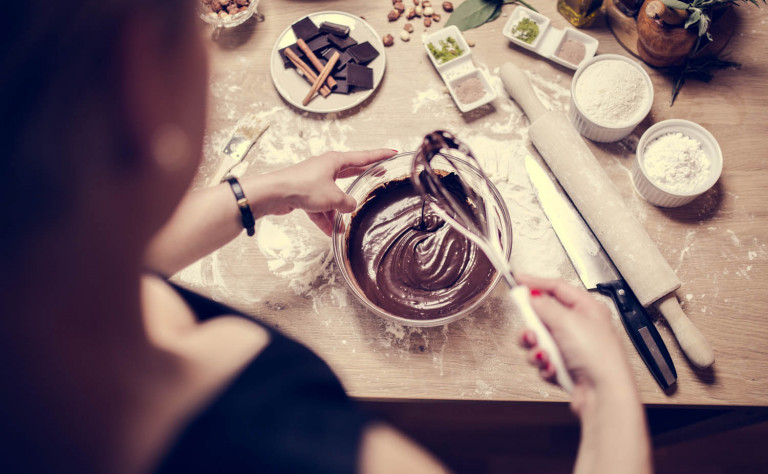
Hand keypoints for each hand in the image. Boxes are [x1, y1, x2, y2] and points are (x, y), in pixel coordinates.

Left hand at [261, 149, 396, 235]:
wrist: (275, 194)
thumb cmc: (304, 187)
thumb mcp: (334, 197)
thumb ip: (347, 203)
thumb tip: (350, 206)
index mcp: (335, 161)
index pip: (363, 157)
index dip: (379, 156)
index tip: (392, 153)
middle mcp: (326, 168)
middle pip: (349, 174)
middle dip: (361, 180)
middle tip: (378, 177)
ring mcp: (314, 181)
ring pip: (332, 196)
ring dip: (338, 211)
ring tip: (345, 225)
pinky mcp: (305, 194)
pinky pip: (320, 207)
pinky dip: (324, 219)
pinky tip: (330, 232)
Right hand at [517, 275, 635, 412]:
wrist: (602, 394)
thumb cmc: (599, 357)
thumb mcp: (567, 321)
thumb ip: (544, 306)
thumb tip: (531, 296)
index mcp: (587, 309)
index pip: (557, 288)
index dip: (536, 283)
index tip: (518, 280)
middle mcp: (580, 327)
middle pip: (544, 316)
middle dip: (533, 326)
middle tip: (530, 331)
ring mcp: (572, 348)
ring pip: (539, 340)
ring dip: (536, 348)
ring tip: (542, 354)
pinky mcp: (565, 368)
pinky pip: (543, 360)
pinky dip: (544, 365)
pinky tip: (553, 368)